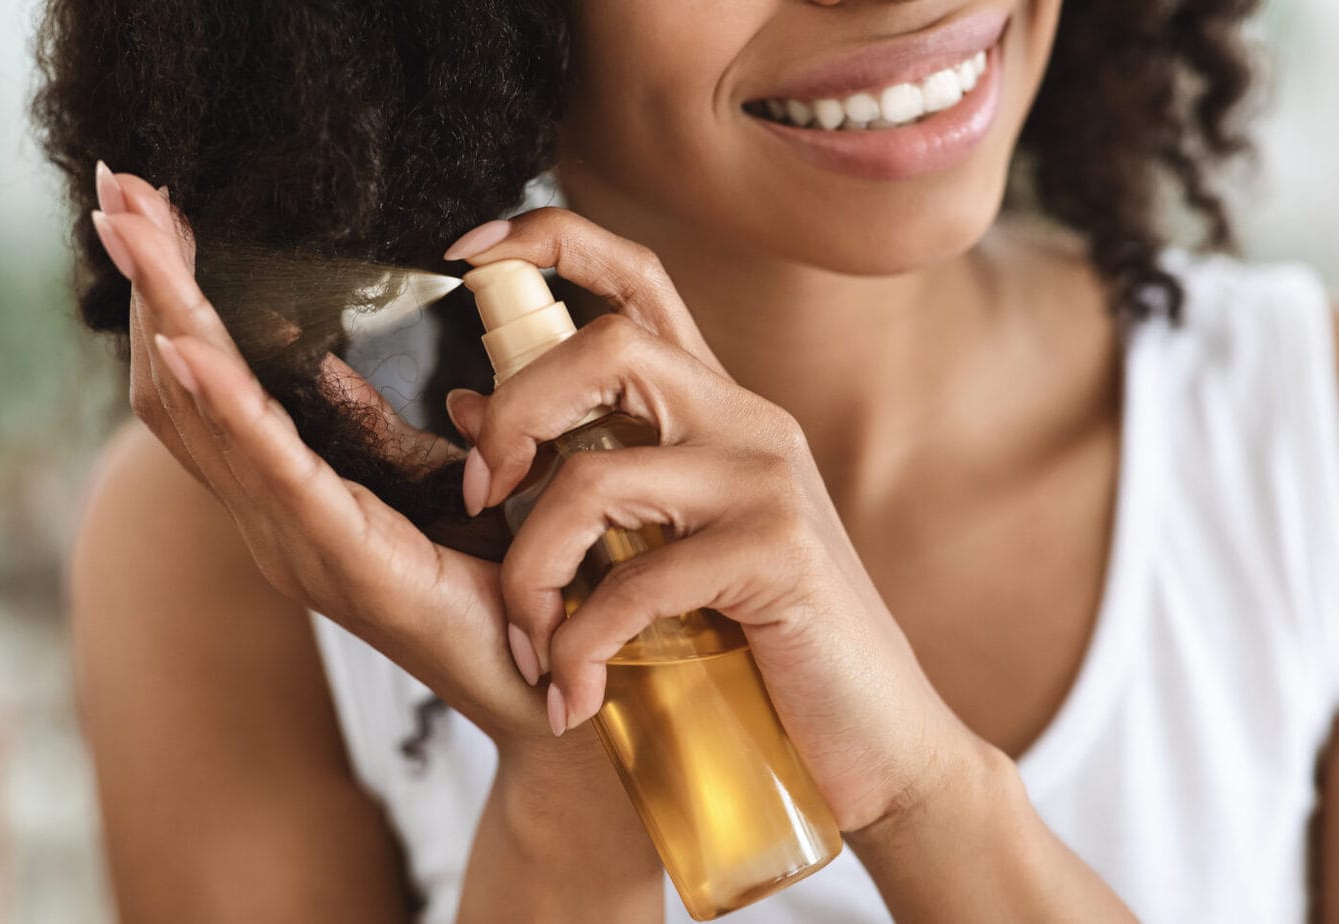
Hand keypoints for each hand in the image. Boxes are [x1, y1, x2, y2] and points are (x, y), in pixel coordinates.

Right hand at [86, 168, 637, 785]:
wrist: (552, 677)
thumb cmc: (507, 583)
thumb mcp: (453, 491)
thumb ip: (408, 442)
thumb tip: (409, 385)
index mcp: (295, 497)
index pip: (211, 384)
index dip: (178, 298)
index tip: (154, 214)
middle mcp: (274, 518)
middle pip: (185, 386)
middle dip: (154, 283)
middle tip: (117, 190)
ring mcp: (296, 542)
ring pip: (208, 413)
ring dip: (169, 314)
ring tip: (134, 228)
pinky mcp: (343, 560)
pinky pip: (273, 471)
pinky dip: (227, 405)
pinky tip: (189, 346)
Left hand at [443, 208, 982, 833]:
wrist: (876, 735)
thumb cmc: (756, 640)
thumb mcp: (662, 542)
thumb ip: (583, 470)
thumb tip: (468, 405)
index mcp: (714, 407)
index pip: (637, 276)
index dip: (548, 242)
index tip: (462, 257)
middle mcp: (746, 422)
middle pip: (605, 346)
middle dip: (512, 415)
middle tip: (481, 498)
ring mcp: (769, 483)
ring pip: (597, 475)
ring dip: (531, 570)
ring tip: (530, 643)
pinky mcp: (781, 555)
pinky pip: (638, 580)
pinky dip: (582, 642)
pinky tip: (577, 690)